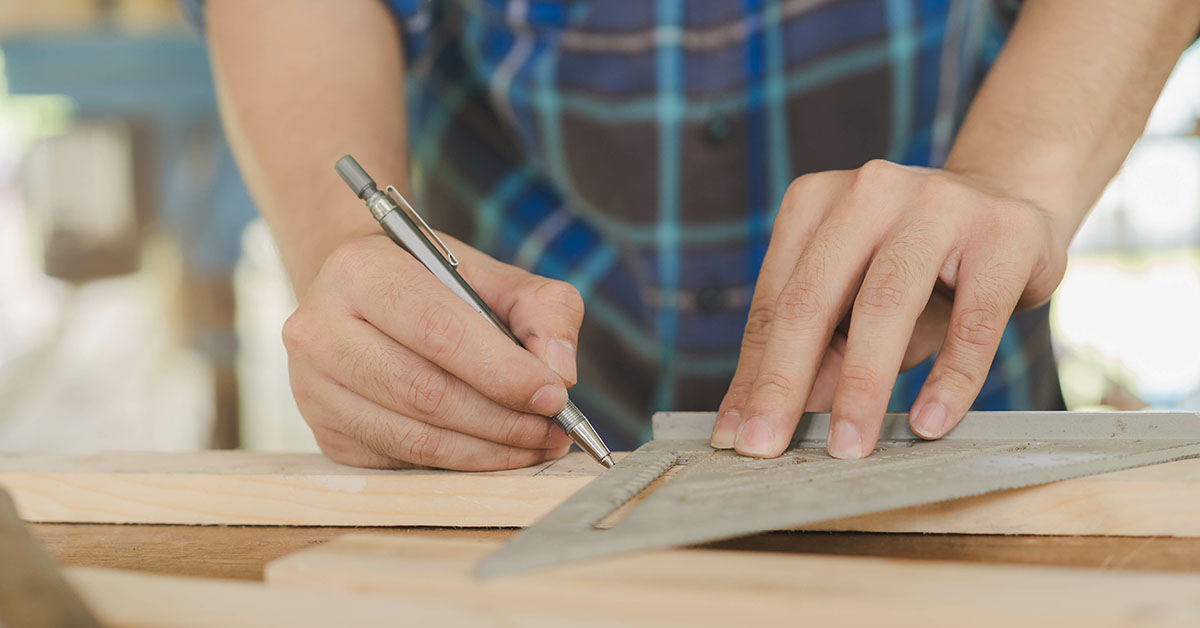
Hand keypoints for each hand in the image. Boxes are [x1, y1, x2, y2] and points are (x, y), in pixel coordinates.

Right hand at [284, 233, 581, 469]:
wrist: (359, 296)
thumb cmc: (432, 286)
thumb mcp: (491, 276)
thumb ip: (542, 309)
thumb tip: (560, 371)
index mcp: (360, 270)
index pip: (438, 330)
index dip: (502, 370)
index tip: (554, 395)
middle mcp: (320, 328)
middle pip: (426, 392)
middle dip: (503, 419)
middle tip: (553, 428)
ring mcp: (313, 387)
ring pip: (415, 437)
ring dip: (488, 450)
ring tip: (535, 443)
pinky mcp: (325, 433)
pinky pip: (402, 460)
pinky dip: (459, 463)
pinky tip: (495, 451)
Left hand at [711, 160, 1067, 458]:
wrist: (1011, 207)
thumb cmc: (916, 266)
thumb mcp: (856, 301)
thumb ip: (820, 350)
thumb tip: (779, 416)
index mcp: (814, 202)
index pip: (774, 302)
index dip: (752, 373)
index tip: (734, 434)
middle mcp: (868, 192)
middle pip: (814, 299)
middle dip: (785, 382)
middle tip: (766, 446)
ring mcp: (938, 204)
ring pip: (885, 304)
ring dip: (862, 385)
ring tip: (847, 446)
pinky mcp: (1004, 234)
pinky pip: (971, 321)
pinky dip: (951, 379)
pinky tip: (931, 422)